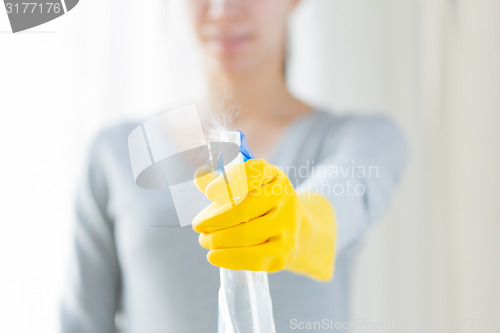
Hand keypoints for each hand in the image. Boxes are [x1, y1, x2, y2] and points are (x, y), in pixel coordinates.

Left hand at [192, 159, 336, 281]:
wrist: (294, 227)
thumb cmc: (260, 202)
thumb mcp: (247, 184)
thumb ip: (221, 179)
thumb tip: (199, 176)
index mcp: (273, 176)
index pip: (252, 173)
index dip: (228, 182)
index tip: (209, 193)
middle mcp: (284, 198)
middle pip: (244, 210)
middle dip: (215, 220)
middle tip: (197, 226)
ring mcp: (287, 226)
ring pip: (248, 235)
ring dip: (220, 240)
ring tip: (204, 240)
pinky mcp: (284, 252)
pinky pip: (254, 258)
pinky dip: (230, 258)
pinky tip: (215, 256)